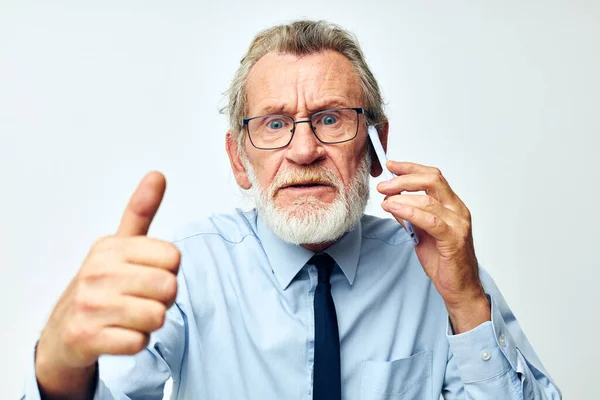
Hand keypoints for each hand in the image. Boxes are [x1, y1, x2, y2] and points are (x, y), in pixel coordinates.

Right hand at [35, 172, 179, 397]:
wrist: (62, 332)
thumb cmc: (100, 286)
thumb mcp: (118, 245)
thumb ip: (141, 212)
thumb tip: (158, 175)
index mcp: (110, 247)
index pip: (173, 256)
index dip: (169, 270)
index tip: (148, 274)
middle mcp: (97, 272)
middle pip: (169, 287)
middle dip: (163, 298)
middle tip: (141, 299)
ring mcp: (90, 304)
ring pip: (158, 316)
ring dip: (150, 322)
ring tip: (129, 316)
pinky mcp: (87, 336)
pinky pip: (140, 342)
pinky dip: (136, 342)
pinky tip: (119, 334)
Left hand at [378, 161, 489, 332]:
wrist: (459, 288)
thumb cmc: (444, 261)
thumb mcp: (421, 234)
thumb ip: (410, 217)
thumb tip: (393, 202)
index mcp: (452, 205)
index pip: (433, 177)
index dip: (411, 168)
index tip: (391, 166)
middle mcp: (458, 210)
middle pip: (432, 180)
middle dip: (404, 178)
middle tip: (383, 184)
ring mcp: (458, 224)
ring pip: (429, 199)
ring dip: (402, 195)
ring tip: (384, 199)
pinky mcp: (454, 239)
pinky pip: (430, 220)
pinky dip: (409, 211)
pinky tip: (394, 209)